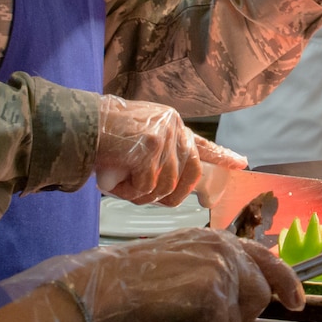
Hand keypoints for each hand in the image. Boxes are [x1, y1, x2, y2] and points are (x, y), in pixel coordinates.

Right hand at [58, 228, 305, 321]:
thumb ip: (213, 271)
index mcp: (216, 240)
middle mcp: (224, 248)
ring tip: (179, 319)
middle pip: (260, 294)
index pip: (265, 258)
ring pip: (241, 316)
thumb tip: (240, 297)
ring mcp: (220, 268)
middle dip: (237, 317)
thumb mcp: (182, 264)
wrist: (108, 286)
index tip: (297, 302)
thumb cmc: (133, 281)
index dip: (285, 281)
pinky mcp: (212, 292)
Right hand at [94, 94, 246, 206]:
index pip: (202, 144)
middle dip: (172, 196)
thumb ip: (160, 156)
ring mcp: (163, 136)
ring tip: (122, 187)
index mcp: (172, 124)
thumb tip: (174, 189)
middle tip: (147, 198)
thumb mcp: (138, 140)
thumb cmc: (104, 137)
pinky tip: (114, 183)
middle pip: (190, 174)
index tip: (241, 164)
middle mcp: (173, 126)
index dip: (222, 156)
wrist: (79, 124)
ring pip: (166, 185)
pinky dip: (129, 192)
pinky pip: (147, 186)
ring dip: (142, 195)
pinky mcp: (149, 147)